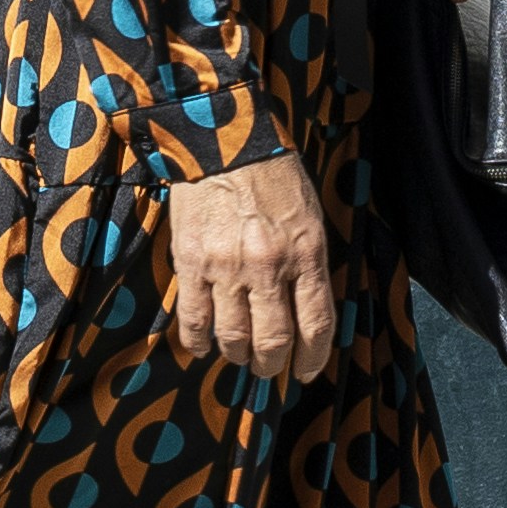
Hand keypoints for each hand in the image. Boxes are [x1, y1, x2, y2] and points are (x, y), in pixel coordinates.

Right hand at [167, 145, 337, 384]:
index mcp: (305, 252)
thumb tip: (303, 312)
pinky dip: (198, 341)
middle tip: (267, 367)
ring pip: (233, 337)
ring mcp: (226, 265)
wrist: (223, 136)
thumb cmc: (273, 174)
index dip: (312, 358)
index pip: (315, 325)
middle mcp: (268, 265)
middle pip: (273, 340)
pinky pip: (193, 318)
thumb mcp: (308, 216)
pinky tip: (203, 346)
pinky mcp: (191, 260)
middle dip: (271, 364)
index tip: (305, 371)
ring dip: (237, 355)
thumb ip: (307, 264)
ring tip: (238, 354)